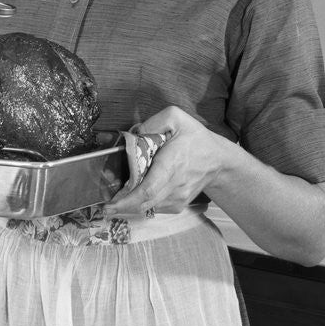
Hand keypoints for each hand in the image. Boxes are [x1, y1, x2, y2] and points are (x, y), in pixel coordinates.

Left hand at [103, 106, 229, 215]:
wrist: (218, 160)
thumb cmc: (196, 138)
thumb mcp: (176, 118)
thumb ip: (153, 122)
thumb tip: (135, 135)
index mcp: (172, 163)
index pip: (148, 189)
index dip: (126, 200)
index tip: (109, 204)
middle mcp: (174, 185)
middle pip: (144, 203)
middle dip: (121, 207)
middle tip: (105, 207)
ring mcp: (177, 198)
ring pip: (148, 207)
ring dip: (130, 206)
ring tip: (117, 200)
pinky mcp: (178, 204)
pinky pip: (155, 207)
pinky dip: (142, 204)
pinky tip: (135, 196)